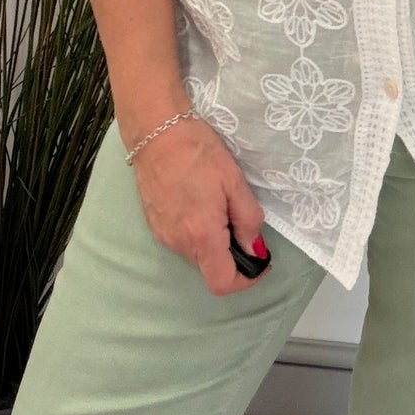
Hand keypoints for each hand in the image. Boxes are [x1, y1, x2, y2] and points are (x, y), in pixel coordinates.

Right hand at [130, 113, 270, 295]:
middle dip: (231, 255)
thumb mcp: (234, 181)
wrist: (156, 131)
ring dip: (214, 243)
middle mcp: (179, 243)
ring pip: (196, 255)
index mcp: (202, 235)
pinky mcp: (154, 226)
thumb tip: (255, 248)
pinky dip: (197, 233)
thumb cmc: (198, 151)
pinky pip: (182, 241)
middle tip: (241, 222)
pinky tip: (201, 203)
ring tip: (220, 206)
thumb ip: (248, 219)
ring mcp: (163, 236)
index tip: (260, 260)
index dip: (246, 279)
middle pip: (210, 268)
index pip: (223, 283)